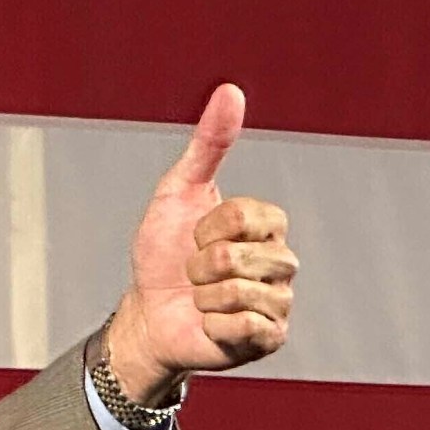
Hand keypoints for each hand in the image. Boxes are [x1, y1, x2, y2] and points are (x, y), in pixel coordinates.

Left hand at [105, 84, 297, 403]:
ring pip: (241, 292)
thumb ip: (207, 144)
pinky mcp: (270, 338)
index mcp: (268, 224)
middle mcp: (282, 261)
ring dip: (205, 298)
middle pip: (240, 256)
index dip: (206, 229)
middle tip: (194, 275)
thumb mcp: (178, 192)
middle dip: (201, 267)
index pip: (245, 216)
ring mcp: (279, 301)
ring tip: (201, 299)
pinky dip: (214, 325)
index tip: (194, 238)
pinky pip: (245, 325)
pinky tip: (210, 325)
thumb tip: (230, 90)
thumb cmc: (163, 254)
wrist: (148, 314)